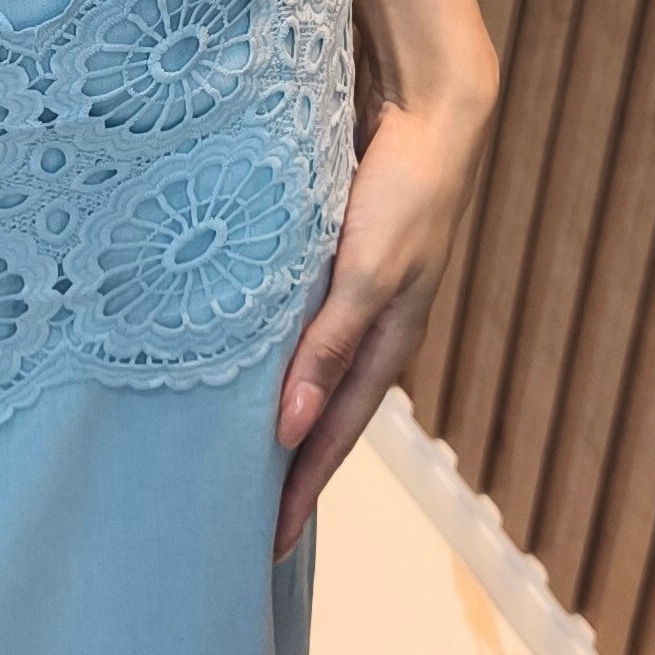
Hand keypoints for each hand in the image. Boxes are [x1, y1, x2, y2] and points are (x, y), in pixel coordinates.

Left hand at [273, 80, 491, 558]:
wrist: (428, 110)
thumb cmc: (404, 192)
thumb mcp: (365, 274)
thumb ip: (327, 348)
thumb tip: (288, 431)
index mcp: (387, 343)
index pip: (333, 436)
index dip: (301, 491)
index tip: (266, 545)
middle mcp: (368, 328)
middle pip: (320, 414)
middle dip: (285, 469)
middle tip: (237, 516)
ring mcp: (350, 295)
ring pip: (305, 371)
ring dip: (272, 413)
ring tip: (226, 452)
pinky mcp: (329, 260)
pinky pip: (295, 325)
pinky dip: (268, 356)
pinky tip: (233, 362)